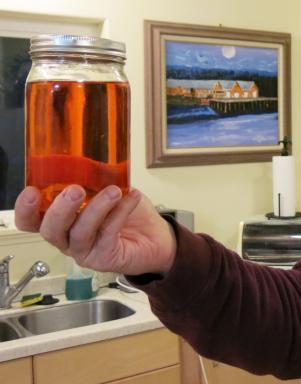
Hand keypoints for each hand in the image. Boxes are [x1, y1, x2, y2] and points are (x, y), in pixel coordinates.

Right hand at [14, 185, 176, 275]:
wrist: (156, 236)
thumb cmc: (126, 212)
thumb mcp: (108, 189)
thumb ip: (94, 179)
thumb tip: (88, 160)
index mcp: (60, 221)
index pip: (30, 221)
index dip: (25, 209)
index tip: (32, 191)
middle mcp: (67, 238)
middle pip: (50, 230)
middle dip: (61, 208)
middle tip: (76, 190)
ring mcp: (84, 251)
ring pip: (80, 233)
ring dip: (96, 209)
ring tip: (114, 191)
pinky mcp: (104, 258)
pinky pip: (108, 235)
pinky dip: (119, 213)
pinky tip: (131, 198)